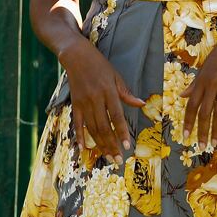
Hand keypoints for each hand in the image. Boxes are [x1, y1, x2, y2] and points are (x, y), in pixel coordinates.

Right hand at [61, 38, 144, 162]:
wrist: (76, 56)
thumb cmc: (99, 65)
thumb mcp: (116, 76)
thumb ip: (126, 93)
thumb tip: (141, 104)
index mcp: (109, 92)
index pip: (117, 117)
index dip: (122, 133)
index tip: (127, 147)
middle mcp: (96, 99)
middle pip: (104, 127)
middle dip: (112, 145)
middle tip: (118, 160)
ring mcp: (84, 103)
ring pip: (92, 128)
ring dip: (100, 145)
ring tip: (108, 157)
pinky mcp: (75, 104)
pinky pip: (77, 123)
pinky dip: (80, 136)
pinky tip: (84, 149)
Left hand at [181, 29, 216, 147]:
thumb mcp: (204, 68)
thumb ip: (194, 84)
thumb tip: (183, 96)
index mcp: (200, 81)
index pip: (191, 105)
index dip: (188, 121)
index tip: (185, 135)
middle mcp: (211, 85)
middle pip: (204, 112)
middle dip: (202, 131)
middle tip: (201, 146)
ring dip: (216, 129)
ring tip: (214, 143)